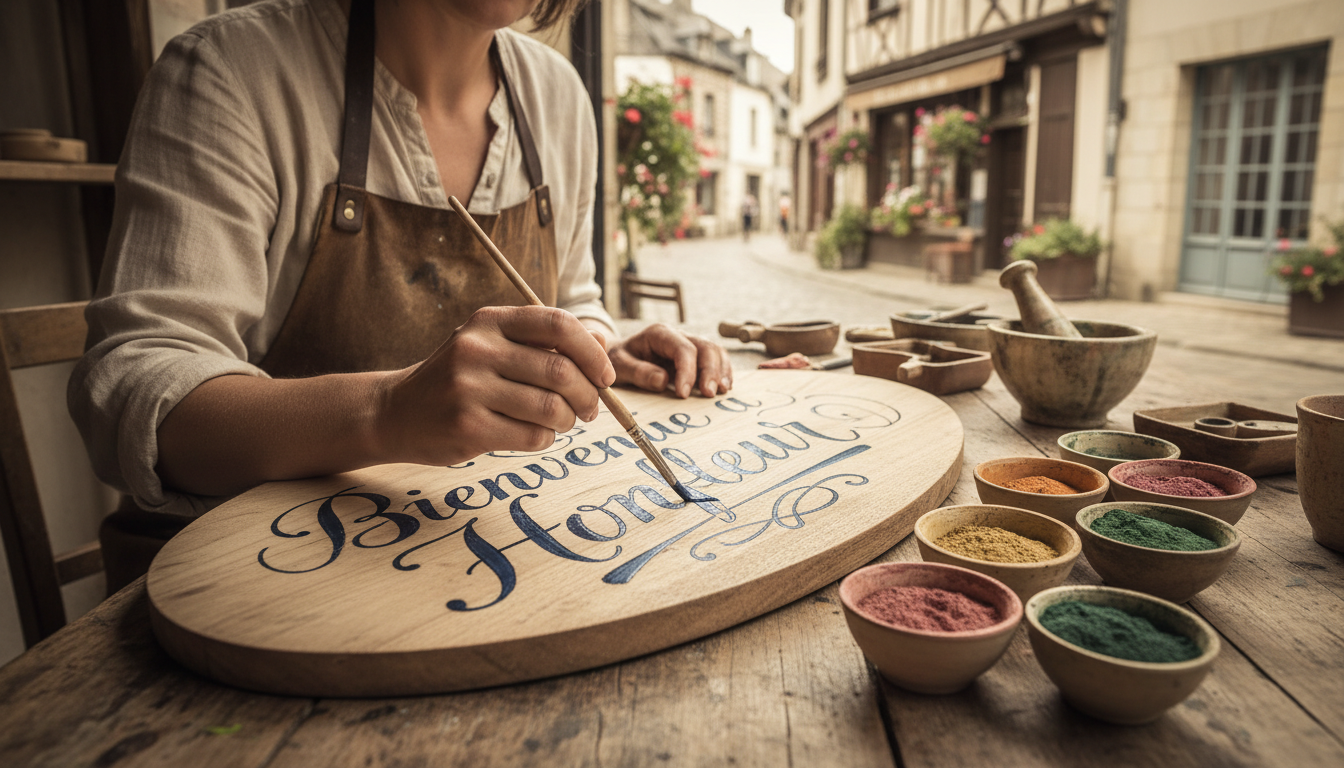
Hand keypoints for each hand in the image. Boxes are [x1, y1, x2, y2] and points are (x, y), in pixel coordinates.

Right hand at [379, 306, 614, 464]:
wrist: (396, 412)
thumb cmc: (458, 378)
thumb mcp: (494, 346)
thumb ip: (544, 342)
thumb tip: (602, 342)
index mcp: (489, 321)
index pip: (558, 324)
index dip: (592, 352)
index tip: (605, 376)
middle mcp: (478, 349)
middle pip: (562, 372)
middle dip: (588, 396)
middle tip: (589, 409)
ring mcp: (470, 388)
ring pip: (552, 408)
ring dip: (568, 421)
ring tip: (562, 422)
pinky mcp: (468, 426)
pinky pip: (533, 436)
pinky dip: (545, 439)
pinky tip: (534, 434)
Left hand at [607, 323, 732, 398]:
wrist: (619, 356)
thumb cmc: (618, 360)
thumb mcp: (619, 365)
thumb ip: (638, 372)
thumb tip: (663, 380)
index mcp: (659, 334)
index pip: (682, 348)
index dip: (688, 371)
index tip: (683, 394)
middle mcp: (678, 336)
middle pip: (704, 347)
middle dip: (710, 371)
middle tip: (709, 394)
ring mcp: (688, 345)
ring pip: (714, 351)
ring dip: (721, 371)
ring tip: (722, 392)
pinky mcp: (695, 357)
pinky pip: (715, 359)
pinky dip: (723, 372)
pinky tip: (725, 388)